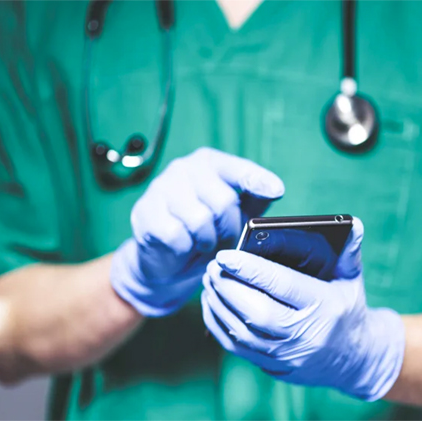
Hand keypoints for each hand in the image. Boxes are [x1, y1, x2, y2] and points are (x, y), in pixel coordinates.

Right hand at [111, 147, 283, 316]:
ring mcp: (161, 188)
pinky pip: (176, 235)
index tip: (276, 191)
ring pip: (199, 219)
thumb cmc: (208, 229)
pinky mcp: (145, 213)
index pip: (237, 169)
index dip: (257, 180)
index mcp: (209, 162)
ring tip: (203, 241)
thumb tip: (275, 188)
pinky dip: (184, 248)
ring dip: (207, 240)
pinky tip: (183, 245)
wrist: (168, 259)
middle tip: (224, 236)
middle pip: (222, 200)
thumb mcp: (237, 211)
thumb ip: (256, 197)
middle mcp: (184, 168)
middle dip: (229, 227)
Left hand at [201, 219, 404, 400]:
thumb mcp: (352, 278)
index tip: (225, 255)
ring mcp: (287, 355)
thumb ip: (349, 250)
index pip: (281, 285)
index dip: (250, 269)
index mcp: (323, 306)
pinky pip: (236, 347)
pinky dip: (217, 324)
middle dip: (228, 287)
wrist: (355, 359)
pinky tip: (211, 303)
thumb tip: (352, 222)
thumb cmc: (348, 308)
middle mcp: (304, 335)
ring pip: (241, 332)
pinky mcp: (272, 366)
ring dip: (218, 304)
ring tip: (209, 280)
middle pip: (256, 312)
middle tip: (212, 266)